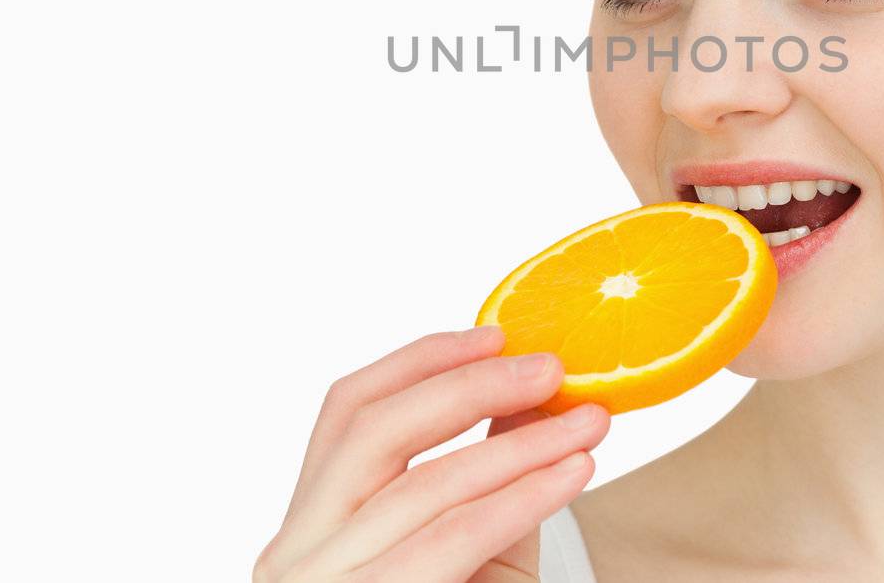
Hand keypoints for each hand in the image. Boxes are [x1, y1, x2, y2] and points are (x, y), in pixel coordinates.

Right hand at [253, 326, 609, 581]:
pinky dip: (516, 497)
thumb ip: (485, 471)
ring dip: (518, 443)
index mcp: (309, 523)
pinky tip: (570, 474)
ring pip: (420, 484)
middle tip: (553, 368)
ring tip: (588, 423)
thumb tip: (532, 390)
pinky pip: (447, 541)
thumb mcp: (468, 547)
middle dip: (470, 385)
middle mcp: (295, 553)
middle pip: (373, 430)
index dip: (421, 359)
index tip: (498, 330)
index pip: (345, 409)